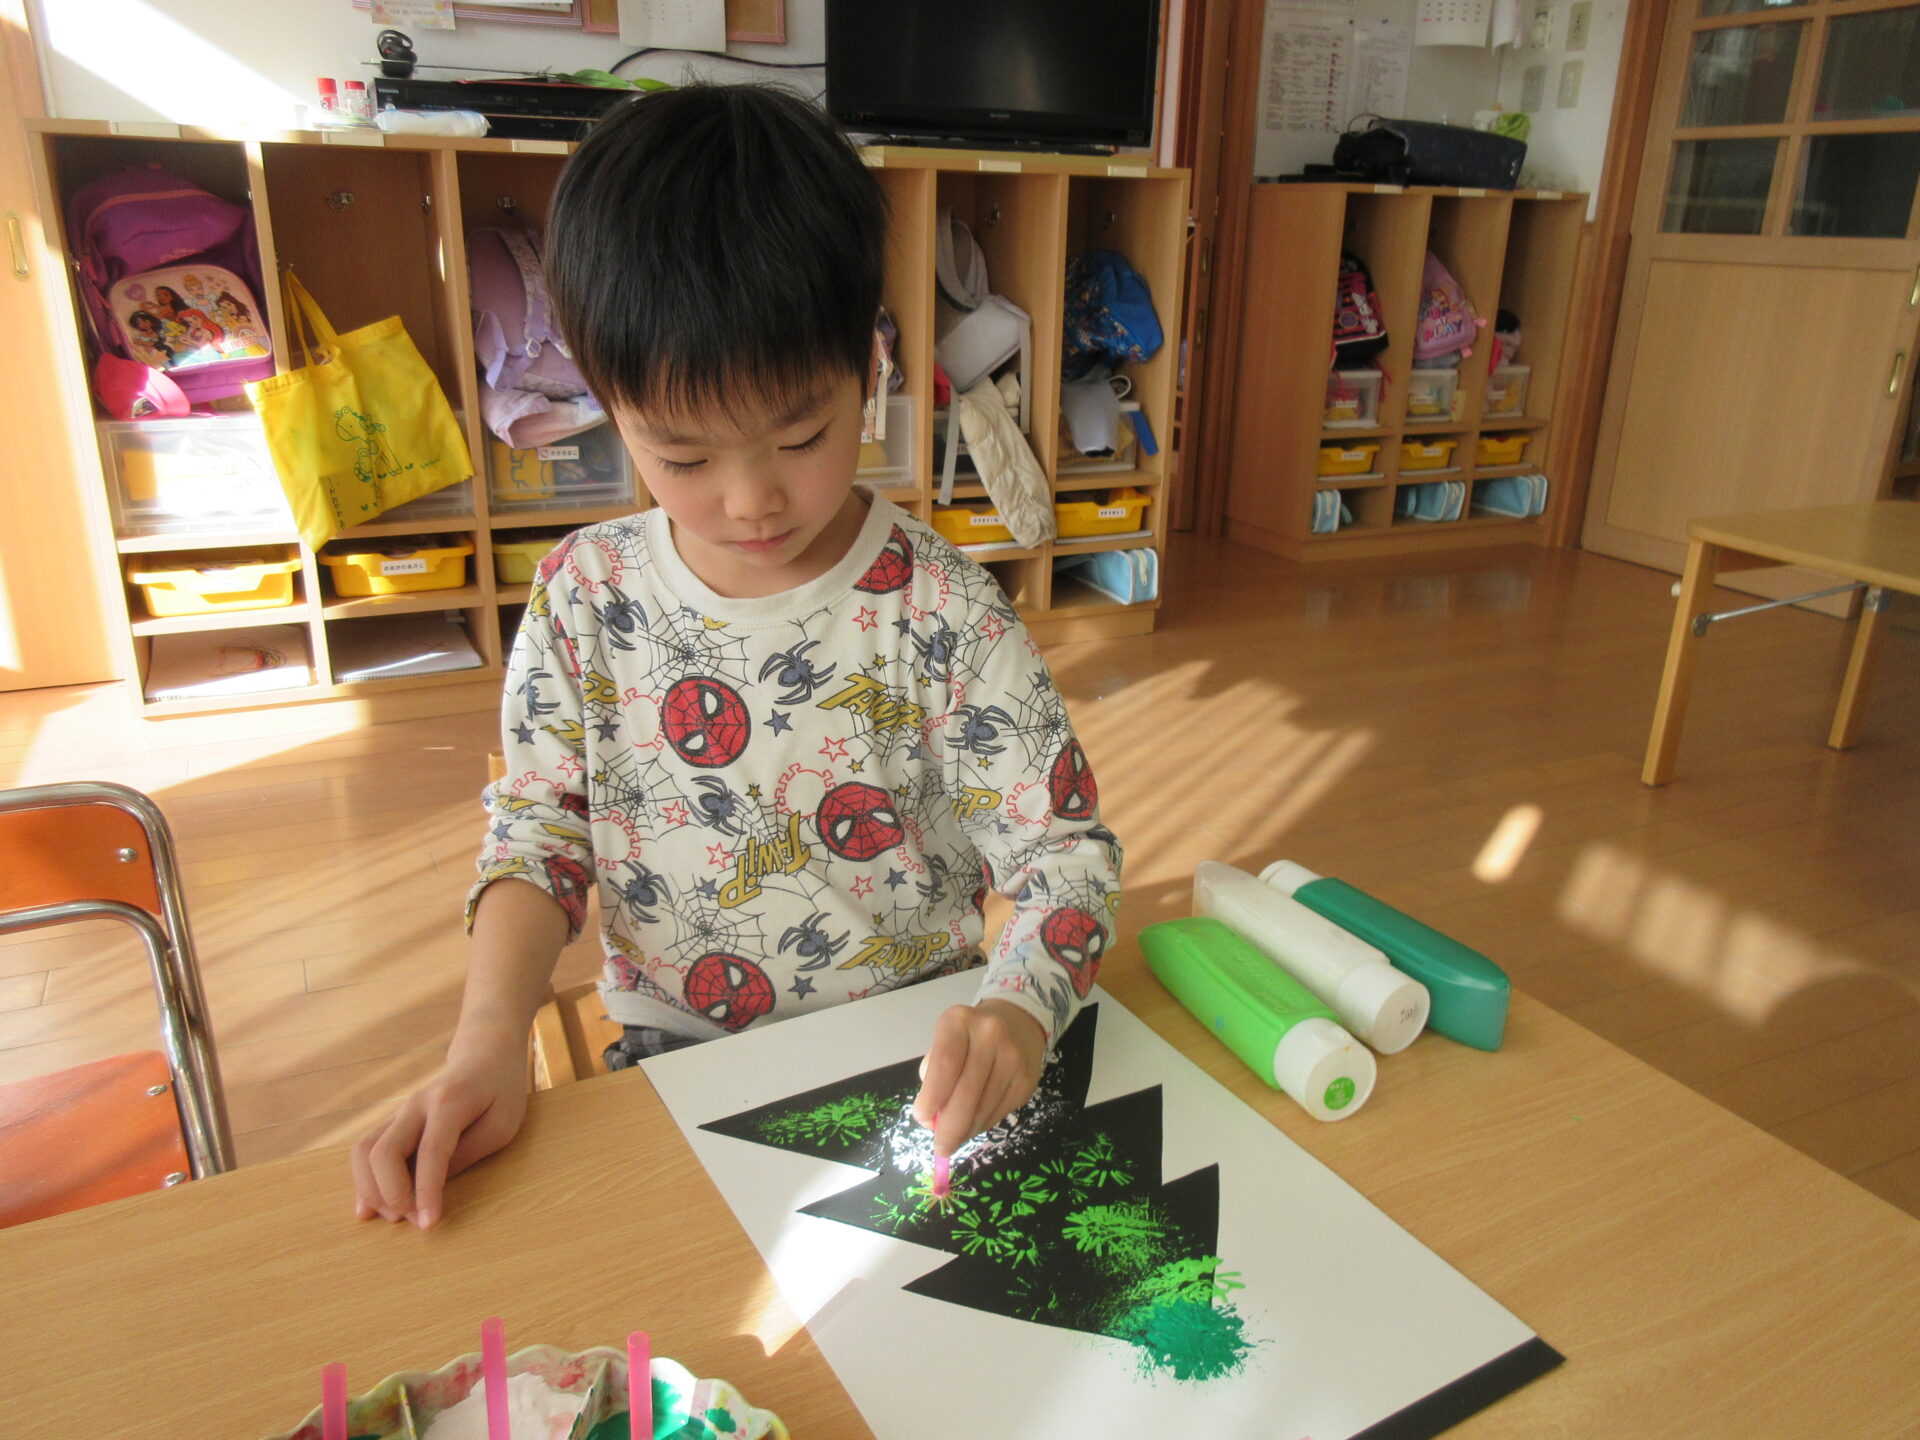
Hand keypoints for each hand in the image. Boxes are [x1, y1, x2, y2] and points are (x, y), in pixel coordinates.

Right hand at [349, 1040, 527, 1229]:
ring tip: (394, 1216)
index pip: (430, 1152)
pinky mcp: (393, 1123)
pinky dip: (364, 1182)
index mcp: (449, 1102)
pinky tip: (370, 1208)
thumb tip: (430, 1185)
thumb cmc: (500, 1091)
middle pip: (382, 1152)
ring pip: (362, 1151)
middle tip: (413, 1220)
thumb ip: (467, 1153)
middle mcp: (415, 1106)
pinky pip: (365, 1152)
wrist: (484, 1056)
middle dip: (391, 1194)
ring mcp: (399, 1113)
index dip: (426, 1192)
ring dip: (370, 1190)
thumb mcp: (502, 1123)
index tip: (429, 1224)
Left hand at [911, 999, 1047, 1157]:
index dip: (932, 1098)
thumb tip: (933, 1122)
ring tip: (955, 1137)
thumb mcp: (945, 1042)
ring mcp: (1013, 1057)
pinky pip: (1000, 1113)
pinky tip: (974, 1124)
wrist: (1015, 1023)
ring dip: (966, 1130)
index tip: (922, 1119)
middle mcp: (990, 1035)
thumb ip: (934, 1077)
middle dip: (949, 1127)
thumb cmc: (968, 1037)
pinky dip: (983, 1125)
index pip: (945, 1065)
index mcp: (959, 1021)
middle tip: (940, 1147)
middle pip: (967, 1092)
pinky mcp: (1027, 1079)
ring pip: (984, 1108)